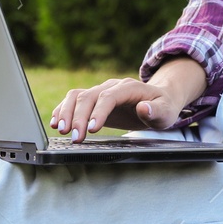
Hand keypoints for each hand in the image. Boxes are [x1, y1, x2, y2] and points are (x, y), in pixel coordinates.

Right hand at [49, 77, 187, 142]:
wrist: (160, 99)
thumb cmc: (164, 107)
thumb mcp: (166, 112)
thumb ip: (156, 111)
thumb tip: (143, 108)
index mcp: (129, 87)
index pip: (109, 97)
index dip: (99, 112)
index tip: (92, 129)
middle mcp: (112, 86)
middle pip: (89, 96)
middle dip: (78, 116)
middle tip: (73, 136)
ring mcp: (101, 91)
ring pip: (77, 95)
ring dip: (66, 111)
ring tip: (61, 130)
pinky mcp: (95, 100)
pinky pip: (74, 100)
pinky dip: (63, 109)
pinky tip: (56, 122)